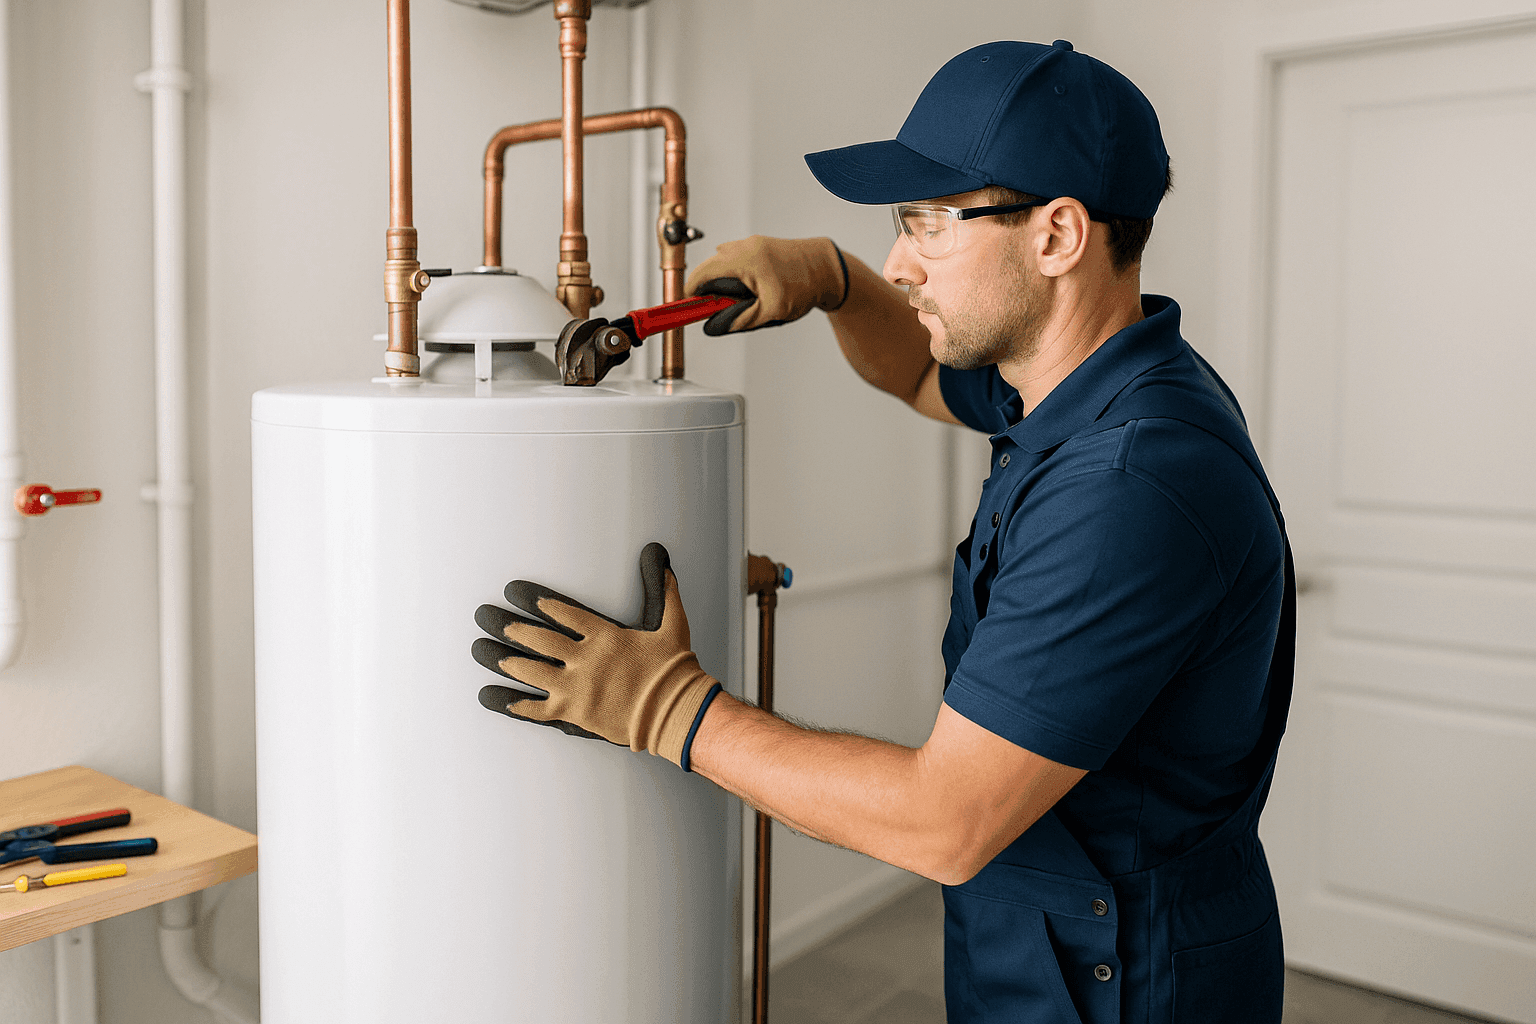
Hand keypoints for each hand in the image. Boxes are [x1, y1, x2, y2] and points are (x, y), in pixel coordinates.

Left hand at [472, 543, 722, 769]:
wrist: (676, 712)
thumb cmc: (675, 669)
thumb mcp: (672, 623)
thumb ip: (662, 589)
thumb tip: (659, 555)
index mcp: (606, 635)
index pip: (563, 611)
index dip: (536, 601)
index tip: (514, 591)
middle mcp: (585, 659)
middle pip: (537, 638)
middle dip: (507, 626)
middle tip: (484, 616)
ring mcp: (576, 687)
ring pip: (529, 670)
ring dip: (502, 659)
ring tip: (479, 649)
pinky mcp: (573, 714)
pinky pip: (535, 708)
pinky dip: (512, 703)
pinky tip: (491, 695)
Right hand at [685, 235, 848, 334]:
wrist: (827, 268)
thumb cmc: (804, 285)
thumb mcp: (770, 311)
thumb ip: (739, 319)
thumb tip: (714, 326)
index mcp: (743, 259)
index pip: (701, 275)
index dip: (690, 294)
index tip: (686, 309)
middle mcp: (743, 247)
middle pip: (710, 270)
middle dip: (711, 292)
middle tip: (721, 311)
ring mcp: (750, 244)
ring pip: (723, 266)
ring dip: (725, 284)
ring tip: (745, 301)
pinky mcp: (757, 246)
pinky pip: (736, 262)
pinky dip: (737, 277)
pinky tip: (754, 291)